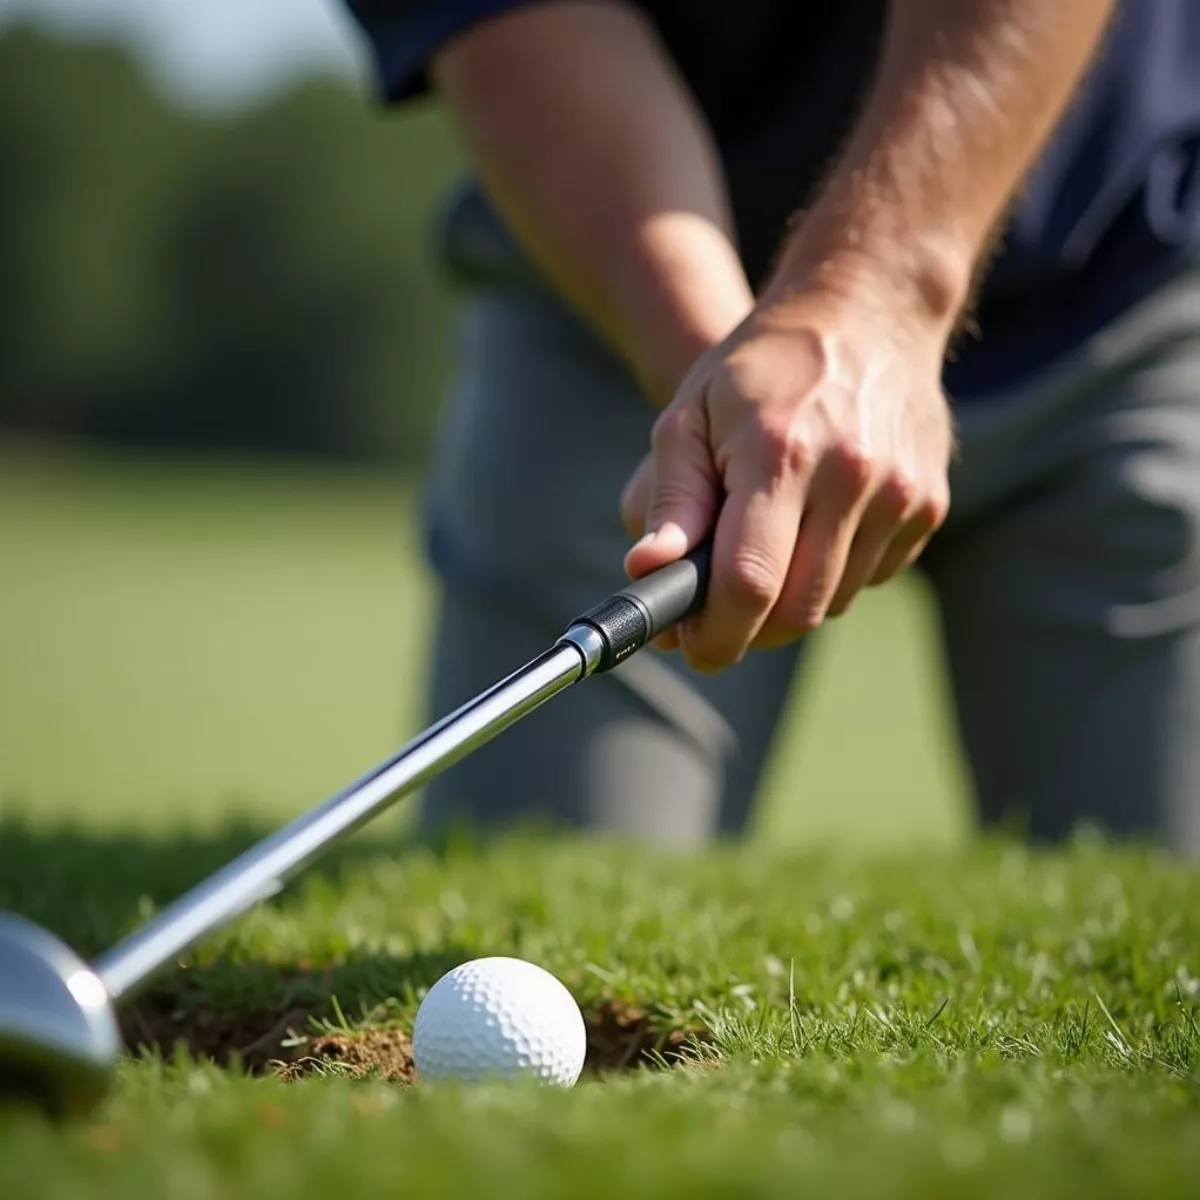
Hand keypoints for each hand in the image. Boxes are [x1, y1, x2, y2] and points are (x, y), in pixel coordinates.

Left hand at [620, 283, 954, 670]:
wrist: (866, 311)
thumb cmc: (760, 368)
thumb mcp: (691, 415)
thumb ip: (671, 498)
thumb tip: (647, 572)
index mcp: (780, 452)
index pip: (750, 581)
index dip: (715, 633)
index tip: (693, 647)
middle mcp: (850, 476)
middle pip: (796, 610)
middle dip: (748, 632)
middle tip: (715, 618)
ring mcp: (900, 493)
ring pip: (833, 603)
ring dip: (787, 604)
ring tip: (760, 558)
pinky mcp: (929, 505)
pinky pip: (870, 578)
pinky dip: (831, 576)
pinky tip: (812, 529)